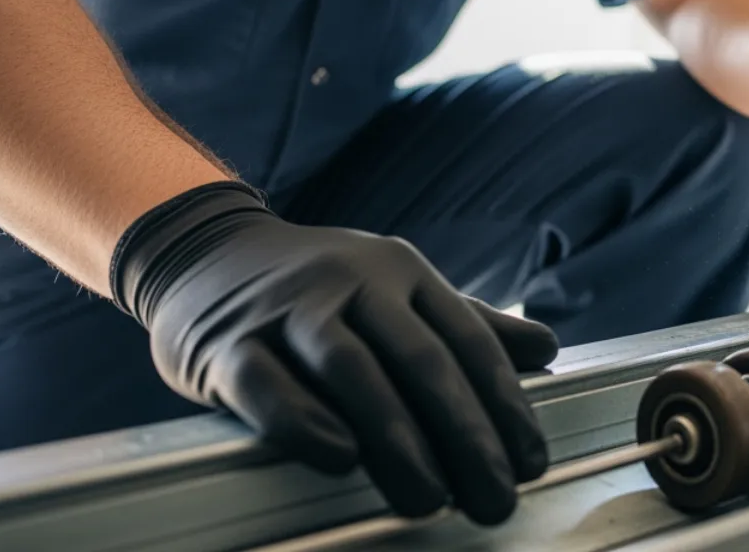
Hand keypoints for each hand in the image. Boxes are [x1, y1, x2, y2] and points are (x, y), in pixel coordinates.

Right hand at [110, 182, 558, 524]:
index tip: (530, 463)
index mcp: (401, 271)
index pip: (466, 341)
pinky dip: (306, 421)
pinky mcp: (227, 343)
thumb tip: (544, 348)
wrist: (204, 252)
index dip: (504, 406)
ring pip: (351, 368)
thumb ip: (465, 323)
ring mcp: (288, 308)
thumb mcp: (394, 291)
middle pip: (419, 358)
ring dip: (397, 437)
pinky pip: (268, 382)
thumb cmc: (316, 289)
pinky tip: (340, 458)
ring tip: (428, 496)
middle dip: (464, 433)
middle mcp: (351, 280)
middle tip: (493, 496)